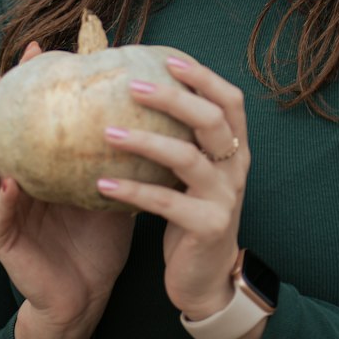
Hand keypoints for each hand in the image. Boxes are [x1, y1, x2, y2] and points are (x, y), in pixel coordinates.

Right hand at [0, 44, 134, 327]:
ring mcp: (1, 210)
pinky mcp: (3, 242)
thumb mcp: (108, 181)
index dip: (20, 83)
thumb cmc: (99, 236)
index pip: (18, 116)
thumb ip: (115, 148)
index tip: (37, 49)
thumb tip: (148, 99)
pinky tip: (10, 183)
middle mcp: (8, 182)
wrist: (89, 293)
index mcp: (31, 165)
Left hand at [97, 54, 248, 320]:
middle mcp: (235, 168)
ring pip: (187, 158)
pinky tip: (103, 183)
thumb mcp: (195, 175)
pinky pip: (166, 202)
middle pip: (212, 119)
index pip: (230, 100)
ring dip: (145, 140)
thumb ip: (181, 140)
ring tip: (107, 132)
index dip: (204, 76)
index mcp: (235, 149)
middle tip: (131, 86)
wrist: (209, 281)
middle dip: (173, 97)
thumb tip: (137, 94)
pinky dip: (133, 190)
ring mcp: (224, 198)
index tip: (168, 58)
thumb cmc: (193, 217)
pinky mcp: (207, 227)